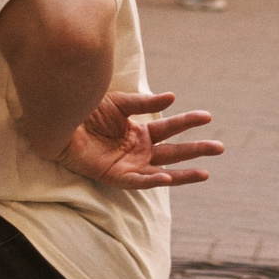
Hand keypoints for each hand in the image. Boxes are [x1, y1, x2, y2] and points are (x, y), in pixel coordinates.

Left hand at [55, 90, 221, 189]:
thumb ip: (144, 103)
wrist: (58, 121)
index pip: (170, 128)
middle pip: (173, 152)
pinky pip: (137, 181)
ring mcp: (128, 164)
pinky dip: (152, 180)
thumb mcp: (119, 103)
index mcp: (139, 132)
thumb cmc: (85, 111)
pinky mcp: (114, 175)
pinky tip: (166, 177)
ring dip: (184, 173)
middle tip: (220, 147)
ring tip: (207, 172)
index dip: (188, 122)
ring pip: (162, 171)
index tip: (208, 116)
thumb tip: (173, 96)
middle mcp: (138, 150)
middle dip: (196, 150)